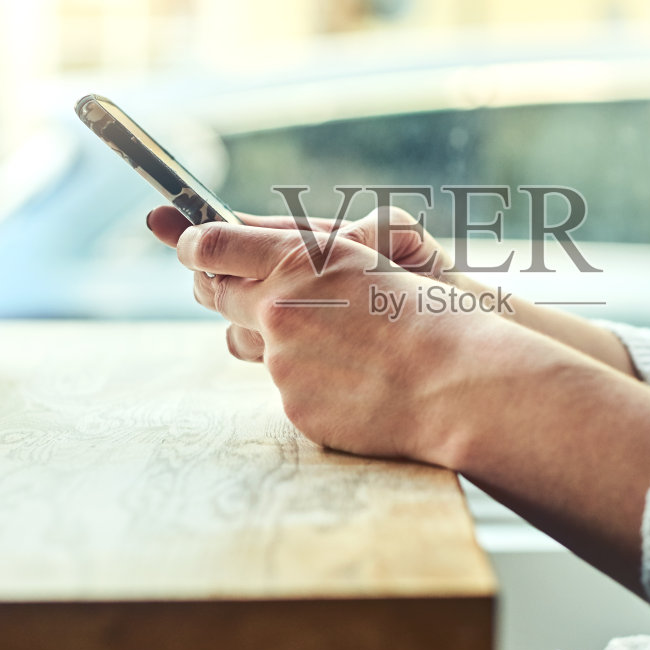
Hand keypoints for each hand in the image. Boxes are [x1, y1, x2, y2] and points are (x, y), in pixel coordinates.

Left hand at [148, 203, 459, 363]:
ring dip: (273, 336)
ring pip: (250, 344)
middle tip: (229, 280)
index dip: (192, 241)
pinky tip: (356, 378)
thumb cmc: (430, 312)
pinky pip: (287, 387)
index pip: (212, 243)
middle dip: (217, 284)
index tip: (188, 241)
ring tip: (331, 336)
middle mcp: (277, 311)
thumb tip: (249, 249)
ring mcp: (282, 365)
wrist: (461, 383)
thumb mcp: (375, 253)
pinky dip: (312, 379)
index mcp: (298, 261)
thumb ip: (310, 250)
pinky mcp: (296, 409)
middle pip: (215, 293)